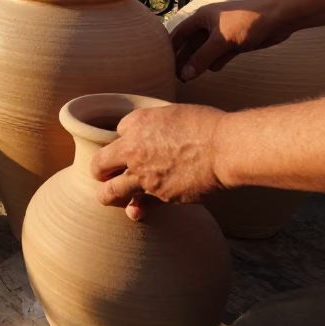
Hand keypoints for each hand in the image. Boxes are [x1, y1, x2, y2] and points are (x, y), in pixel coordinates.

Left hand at [93, 104, 226, 220]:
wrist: (225, 149)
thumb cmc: (207, 125)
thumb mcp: (175, 113)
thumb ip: (156, 125)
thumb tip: (152, 135)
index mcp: (136, 123)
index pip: (117, 132)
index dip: (126, 139)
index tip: (136, 143)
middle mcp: (132, 150)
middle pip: (99, 165)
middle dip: (100, 170)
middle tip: (104, 174)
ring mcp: (143, 176)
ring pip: (109, 193)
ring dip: (108, 195)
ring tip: (108, 197)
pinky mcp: (158, 196)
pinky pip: (141, 206)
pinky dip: (139, 209)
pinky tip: (137, 211)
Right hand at [170, 0, 290, 81]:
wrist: (279, 17)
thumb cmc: (248, 21)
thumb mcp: (221, 41)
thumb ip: (202, 58)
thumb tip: (185, 75)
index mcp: (202, 18)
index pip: (180, 34)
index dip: (172, 48)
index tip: (164, 65)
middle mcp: (210, 25)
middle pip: (192, 44)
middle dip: (185, 59)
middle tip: (177, 77)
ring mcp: (223, 34)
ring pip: (206, 51)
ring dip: (200, 63)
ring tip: (191, 78)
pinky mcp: (236, 42)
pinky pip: (221, 54)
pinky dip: (217, 61)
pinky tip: (214, 69)